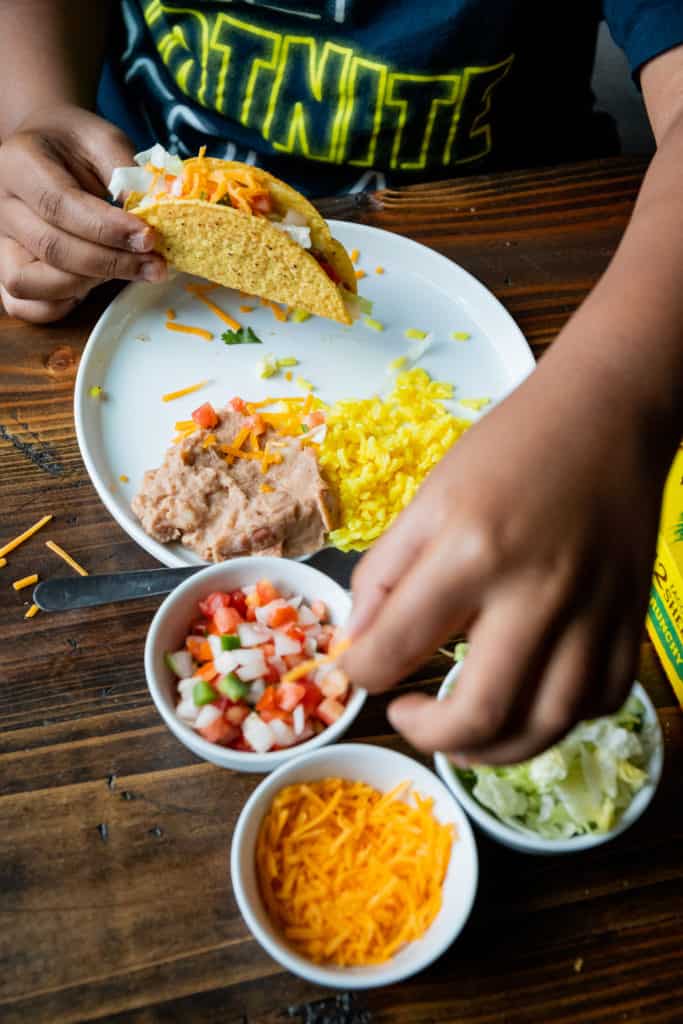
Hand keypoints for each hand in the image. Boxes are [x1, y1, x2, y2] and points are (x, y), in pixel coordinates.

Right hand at [0, 104, 164, 322]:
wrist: (46, 149)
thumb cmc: (76, 147)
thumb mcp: (104, 141)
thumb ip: (128, 174)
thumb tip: (159, 213)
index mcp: (18, 163)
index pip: (60, 205)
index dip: (108, 229)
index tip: (149, 238)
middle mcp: (1, 206)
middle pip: (52, 248)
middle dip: (112, 263)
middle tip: (156, 264)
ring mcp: (2, 242)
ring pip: (30, 283)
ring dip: (86, 285)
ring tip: (126, 269)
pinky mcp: (8, 269)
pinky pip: (23, 306)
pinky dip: (60, 306)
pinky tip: (92, 286)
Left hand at [343, 352, 665, 764]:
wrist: (608, 415)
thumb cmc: (509, 449)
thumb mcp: (429, 498)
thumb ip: (385, 574)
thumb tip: (358, 644)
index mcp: (472, 551)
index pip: (398, 647)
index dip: (362, 674)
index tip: (360, 672)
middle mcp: (538, 592)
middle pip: (482, 714)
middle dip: (430, 736)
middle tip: (411, 719)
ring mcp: (595, 612)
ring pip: (548, 726)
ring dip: (495, 752)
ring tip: (463, 735)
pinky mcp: (631, 619)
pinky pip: (601, 702)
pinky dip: (558, 722)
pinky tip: (529, 705)